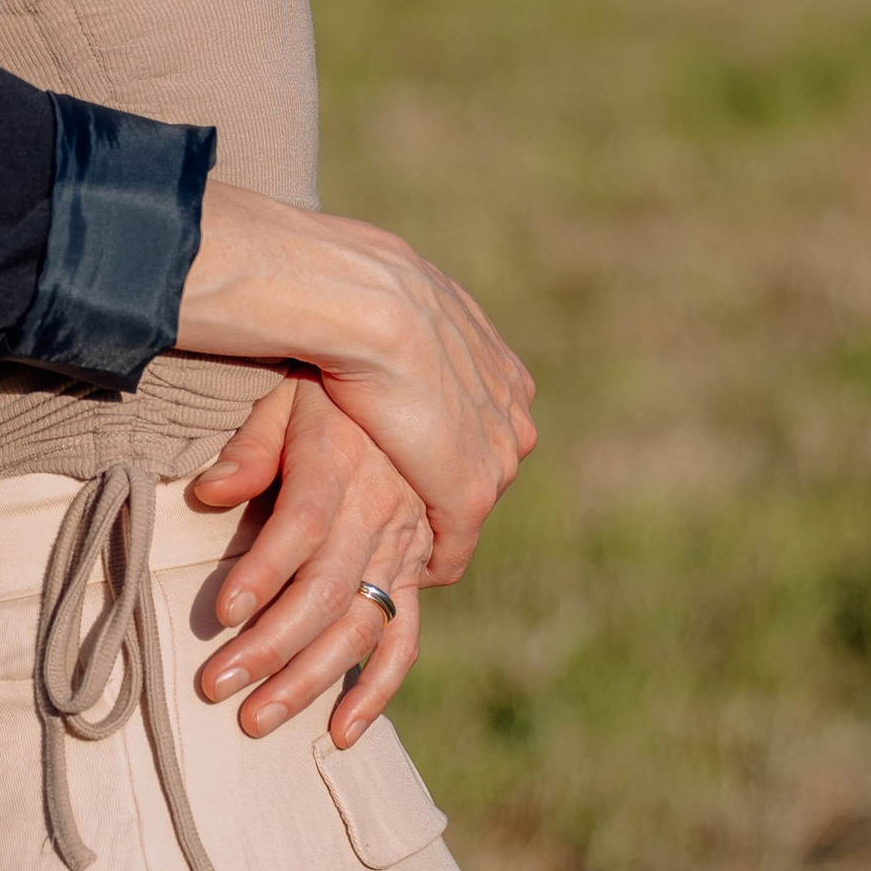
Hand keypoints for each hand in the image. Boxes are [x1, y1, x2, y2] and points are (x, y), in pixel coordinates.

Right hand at [171, 182, 534, 581]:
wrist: (370, 309)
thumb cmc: (358, 305)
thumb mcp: (377, 328)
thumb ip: (394, 348)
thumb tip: (390, 353)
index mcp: (499, 364)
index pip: (482, 422)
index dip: (444, 444)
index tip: (409, 460)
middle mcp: (512, 409)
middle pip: (486, 464)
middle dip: (448, 484)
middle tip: (400, 501)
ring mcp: (499, 451)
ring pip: (472, 503)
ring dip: (439, 521)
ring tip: (395, 538)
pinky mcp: (471, 492)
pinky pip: (457, 544)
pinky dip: (433, 558)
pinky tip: (403, 566)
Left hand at [184, 377, 430, 746]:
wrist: (413, 380)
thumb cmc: (327, 392)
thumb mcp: (288, 396)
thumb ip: (251, 447)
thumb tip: (208, 491)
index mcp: (342, 462)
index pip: (302, 526)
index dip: (265, 571)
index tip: (221, 612)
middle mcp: (379, 510)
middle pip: (327, 589)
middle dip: (271, 646)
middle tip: (216, 686)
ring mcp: (404, 547)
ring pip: (360, 625)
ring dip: (309, 679)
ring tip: (256, 721)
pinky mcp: (417, 572)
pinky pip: (403, 639)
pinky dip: (377, 690)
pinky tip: (342, 732)